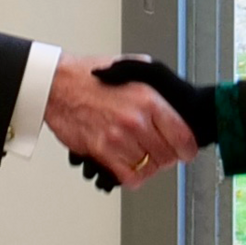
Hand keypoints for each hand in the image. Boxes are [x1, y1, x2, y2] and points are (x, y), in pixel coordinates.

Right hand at [44, 54, 198, 189]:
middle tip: (160, 151)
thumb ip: (157, 85)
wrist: (57, 84)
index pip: (183, 137)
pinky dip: (133, 176)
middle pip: (168, 156)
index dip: (188, 149)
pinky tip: (129, 166)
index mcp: (148, 100)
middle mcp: (135, 120)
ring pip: (149, 168)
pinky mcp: (101, 151)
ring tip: (141, 155)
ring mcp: (118, 138)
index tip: (185, 151)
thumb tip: (175, 100)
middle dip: (167, 157)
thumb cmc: (90, 76)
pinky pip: (128, 177)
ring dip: (148, 166)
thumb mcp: (132, 67)